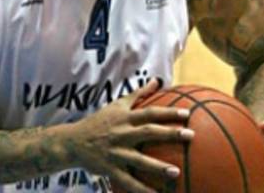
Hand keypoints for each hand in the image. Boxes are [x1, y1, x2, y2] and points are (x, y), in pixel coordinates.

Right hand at [67, 80, 193, 192]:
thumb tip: (157, 81)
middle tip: (191, 135)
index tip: (187, 113)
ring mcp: (115, 152)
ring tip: (176, 172)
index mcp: (124, 118)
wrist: (73, 142)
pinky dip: (141, 190)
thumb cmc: (99, 121)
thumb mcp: (117, 105)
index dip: (168, 112)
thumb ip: (139, 94)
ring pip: (139, 160)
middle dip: (170, 133)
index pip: (149, 112)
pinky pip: (127, 181)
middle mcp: (121, 134)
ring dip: (158, 167)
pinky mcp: (109, 169)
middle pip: (148, 132)